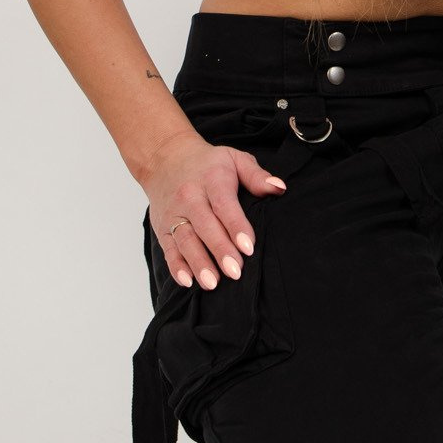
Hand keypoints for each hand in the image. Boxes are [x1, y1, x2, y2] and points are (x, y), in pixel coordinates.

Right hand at [143, 129, 286, 290]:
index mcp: (212, 179)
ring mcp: (174, 214)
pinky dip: (176, 267)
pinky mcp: (162, 228)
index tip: (249, 247)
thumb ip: (257, 176)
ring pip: (185, 240)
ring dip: (198, 263)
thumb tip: (279, 188)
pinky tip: (188, 281)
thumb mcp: (235, 159)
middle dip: (220, 250)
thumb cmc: (208, 163)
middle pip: (205, 226)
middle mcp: (190, 197)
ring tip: (212, 283)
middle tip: (235, 271)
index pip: (224, 204)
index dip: (236, 226)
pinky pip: (168, 249)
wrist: (165, 158)